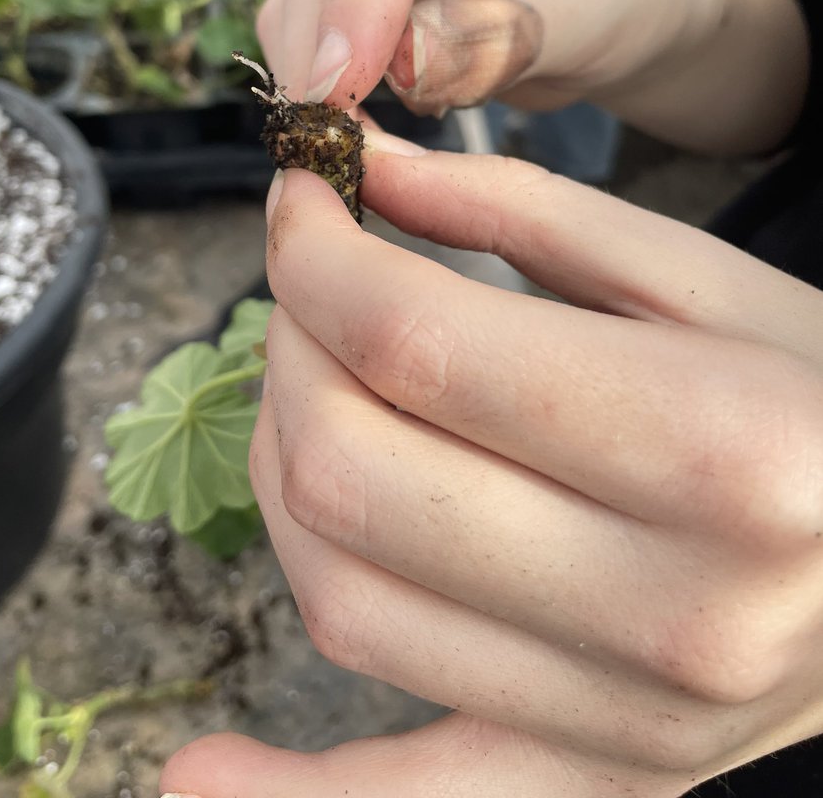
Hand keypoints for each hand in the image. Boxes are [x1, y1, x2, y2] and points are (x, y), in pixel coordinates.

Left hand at [161, 136, 822, 796]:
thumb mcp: (705, 276)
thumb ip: (524, 210)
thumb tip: (364, 171)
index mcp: (711, 446)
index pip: (417, 345)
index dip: (314, 257)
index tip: (298, 200)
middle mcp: (667, 606)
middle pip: (353, 470)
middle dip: (290, 348)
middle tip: (312, 286)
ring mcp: (629, 718)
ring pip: (343, 599)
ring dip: (280, 471)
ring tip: (311, 393)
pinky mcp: (605, 776)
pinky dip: (288, 797)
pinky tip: (194, 773)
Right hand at [257, 0, 805, 156]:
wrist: (619, 9)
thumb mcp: (586, 18)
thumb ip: (499, 38)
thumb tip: (398, 65)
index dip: (361, 4)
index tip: (337, 86)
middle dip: (324, 59)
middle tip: (342, 154)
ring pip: (301, 6)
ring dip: (320, 82)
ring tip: (368, 150)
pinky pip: (309, 36)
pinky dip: (327, 88)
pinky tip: (373, 125)